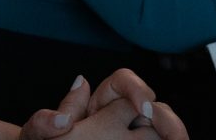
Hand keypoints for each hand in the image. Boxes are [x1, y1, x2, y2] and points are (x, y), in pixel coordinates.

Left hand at [19, 70, 186, 139]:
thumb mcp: (39, 132)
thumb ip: (48, 117)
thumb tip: (78, 84)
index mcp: (100, 101)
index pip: (125, 82)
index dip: (138, 89)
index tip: (143, 108)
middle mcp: (124, 116)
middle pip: (156, 108)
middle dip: (169, 120)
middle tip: (175, 138)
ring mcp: (135, 135)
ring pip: (164, 131)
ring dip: (174, 136)